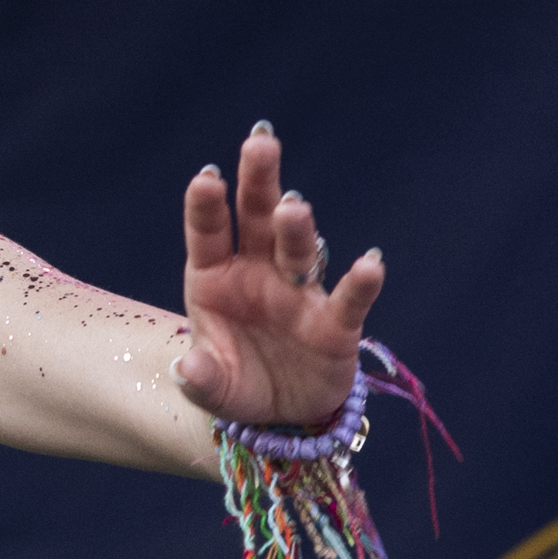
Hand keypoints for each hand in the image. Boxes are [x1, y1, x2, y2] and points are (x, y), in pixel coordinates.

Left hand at [173, 126, 382, 428]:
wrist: (280, 415)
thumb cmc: (237, 382)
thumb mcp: (211, 387)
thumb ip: (199, 378)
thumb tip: (187, 369)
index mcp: (216, 277)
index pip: (209, 234)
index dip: (207, 206)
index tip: (207, 178)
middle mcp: (259, 274)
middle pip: (259, 220)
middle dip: (259, 183)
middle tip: (260, 143)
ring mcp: (298, 295)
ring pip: (298, 251)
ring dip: (297, 229)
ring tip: (294, 208)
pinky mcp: (335, 325)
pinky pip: (348, 301)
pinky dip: (360, 284)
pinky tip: (370, 264)